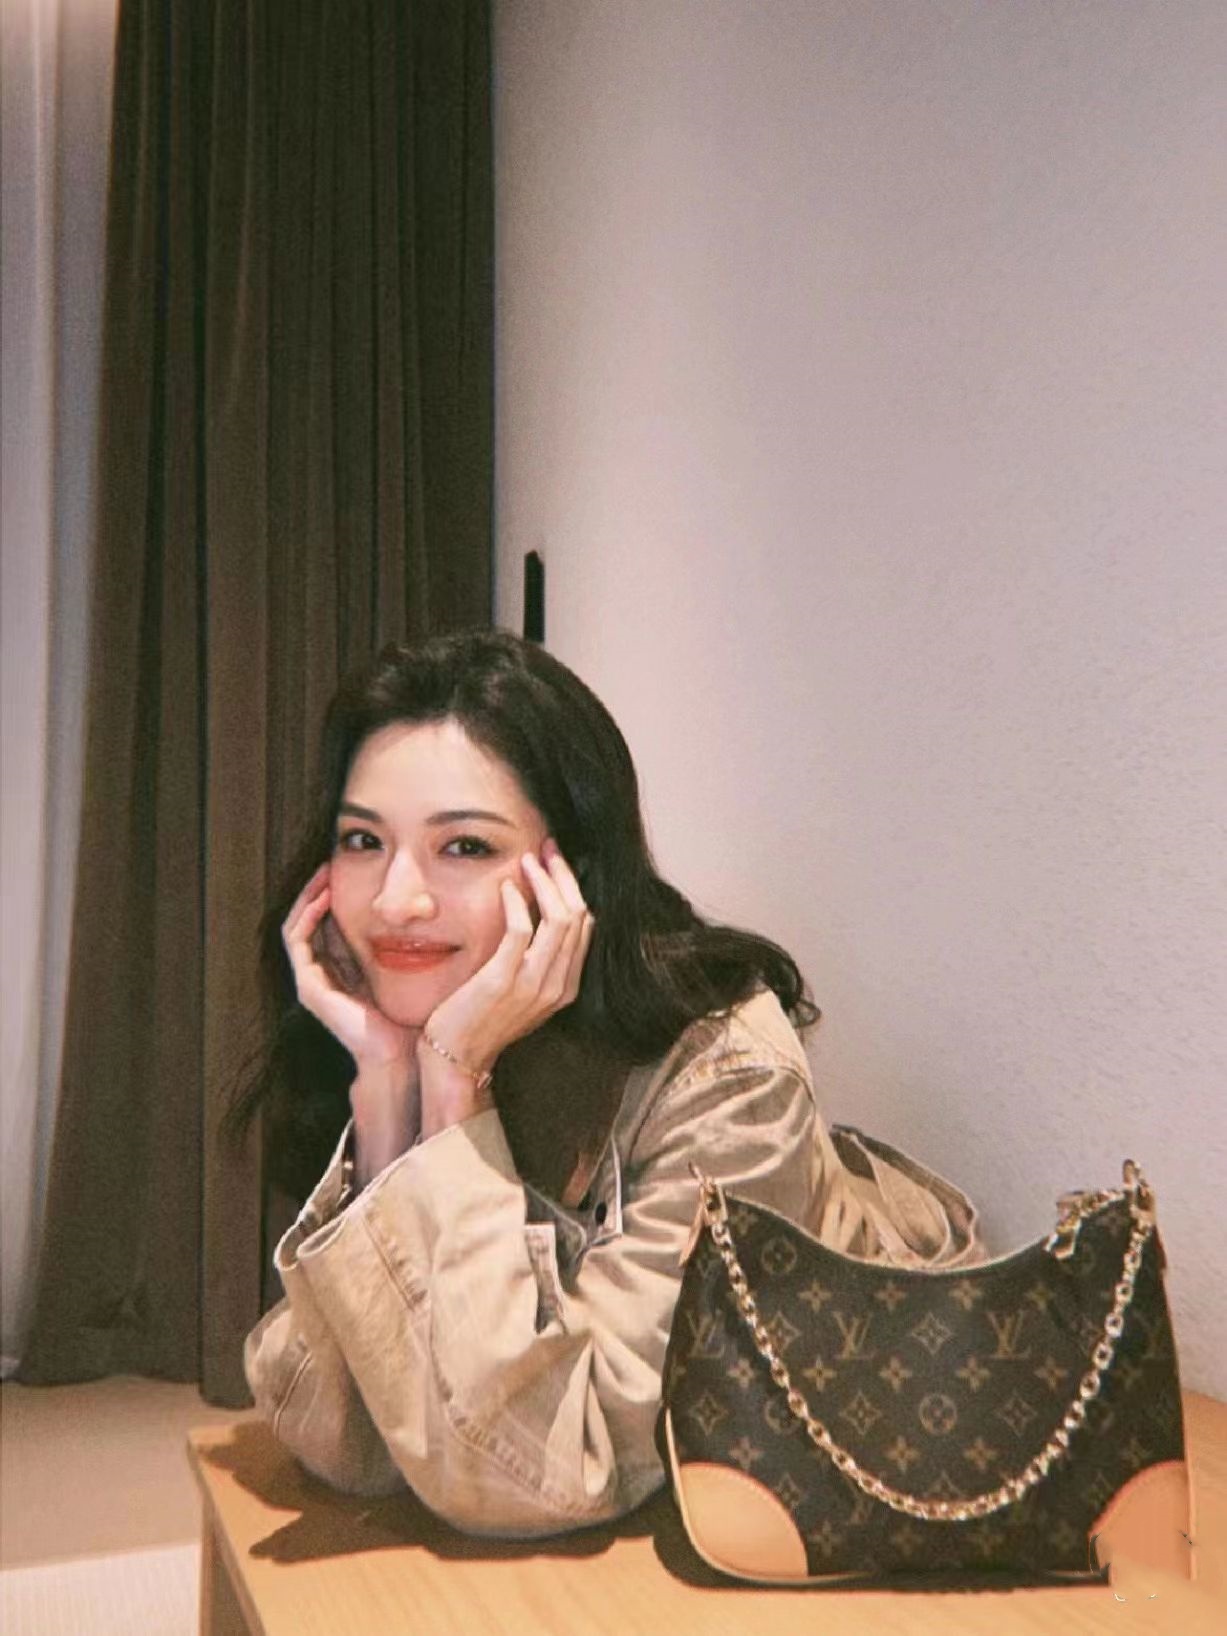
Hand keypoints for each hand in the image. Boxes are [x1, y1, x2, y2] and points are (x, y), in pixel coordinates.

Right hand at [282, 864, 414, 1071]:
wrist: (403, 1053)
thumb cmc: (414, 1013)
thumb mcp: (412, 966)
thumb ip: (410, 940)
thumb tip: (426, 903)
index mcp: (346, 968)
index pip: (331, 921)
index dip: (337, 892)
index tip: (353, 866)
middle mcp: (325, 973)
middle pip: (312, 919)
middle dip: (321, 887)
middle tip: (334, 858)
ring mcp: (313, 981)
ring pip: (298, 925)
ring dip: (310, 896)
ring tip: (326, 870)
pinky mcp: (309, 988)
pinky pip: (297, 941)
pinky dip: (307, 914)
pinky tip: (325, 895)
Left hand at [418, 839, 594, 1130]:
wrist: (455, 1058)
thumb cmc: (480, 1020)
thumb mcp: (519, 990)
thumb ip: (534, 959)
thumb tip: (534, 912)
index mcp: (565, 986)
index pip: (586, 924)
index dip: (573, 887)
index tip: (555, 862)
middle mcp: (556, 984)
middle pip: (578, 915)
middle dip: (564, 875)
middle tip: (547, 848)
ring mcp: (532, 984)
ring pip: (559, 918)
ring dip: (545, 881)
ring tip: (528, 860)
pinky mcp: (502, 980)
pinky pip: (521, 929)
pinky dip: (516, 902)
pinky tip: (506, 886)